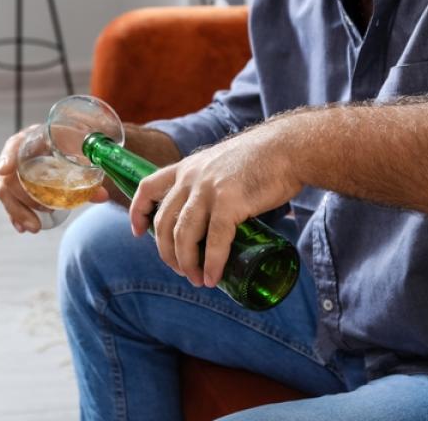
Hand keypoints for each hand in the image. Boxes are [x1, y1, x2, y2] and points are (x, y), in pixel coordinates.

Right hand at [0, 124, 108, 233]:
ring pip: (7, 193)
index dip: (7, 158)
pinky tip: (23, 228)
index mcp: (31, 139)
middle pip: (9, 178)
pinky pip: (11, 202)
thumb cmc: (73, 142)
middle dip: (21, 200)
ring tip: (35, 227)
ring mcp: (15, 172)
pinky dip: (16, 216)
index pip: (13, 146)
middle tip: (41, 214)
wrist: (71, 144)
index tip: (5, 171)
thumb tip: (102, 196)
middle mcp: (19, 156)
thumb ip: (91, 171)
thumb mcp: (81, 151)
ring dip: (19, 212)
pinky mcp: (17, 186)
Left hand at [129, 126, 299, 287]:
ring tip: (197, 280)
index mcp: (187, 167)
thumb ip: (211, 184)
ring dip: (187, 264)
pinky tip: (213, 278)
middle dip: (168, 253)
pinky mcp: (229, 202)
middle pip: (164, 222)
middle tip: (181, 271)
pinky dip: (212, 264)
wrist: (289, 148)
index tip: (138, 232)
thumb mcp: (222, 164)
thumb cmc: (262, 158)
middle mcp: (191, 178)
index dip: (138, 211)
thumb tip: (213, 217)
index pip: (148, 187)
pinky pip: (215, 241)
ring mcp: (208, 190)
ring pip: (183, 235)